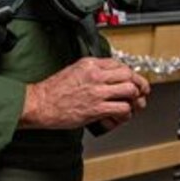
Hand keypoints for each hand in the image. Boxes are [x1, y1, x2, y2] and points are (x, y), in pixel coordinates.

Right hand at [21, 57, 149, 130]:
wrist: (39, 104)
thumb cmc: (52, 91)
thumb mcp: (74, 71)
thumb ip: (92, 72)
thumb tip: (107, 78)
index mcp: (90, 64)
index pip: (119, 64)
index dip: (129, 73)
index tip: (131, 80)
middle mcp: (95, 75)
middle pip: (129, 74)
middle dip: (138, 84)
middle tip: (140, 93)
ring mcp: (97, 92)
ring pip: (130, 90)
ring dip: (134, 99)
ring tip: (132, 105)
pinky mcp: (96, 108)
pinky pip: (122, 108)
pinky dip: (126, 113)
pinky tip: (121, 116)